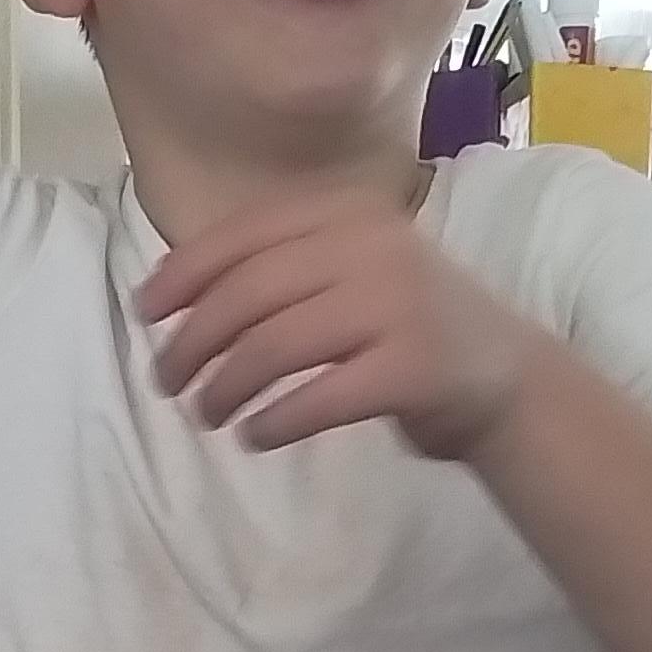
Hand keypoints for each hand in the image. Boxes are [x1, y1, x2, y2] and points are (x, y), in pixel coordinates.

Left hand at [140, 193, 547, 459]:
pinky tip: (256, 437)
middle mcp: (371, 248)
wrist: (505, 379)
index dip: (184, 274)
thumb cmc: (404, 328)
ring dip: (224, 386)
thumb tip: (174, 292)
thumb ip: (280, 269)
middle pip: (248, 293)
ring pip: (273, 346)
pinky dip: (273, 422)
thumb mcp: (348, 273)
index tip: (146, 314)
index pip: (244, 236)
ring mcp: (395, 306)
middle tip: (167, 381)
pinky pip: (316, 398)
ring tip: (208, 414)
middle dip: (193, 340)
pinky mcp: (410, 369)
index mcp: (348, 214)